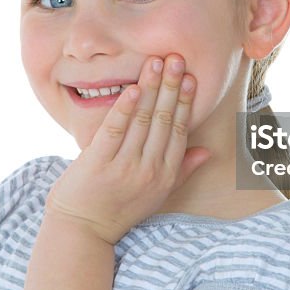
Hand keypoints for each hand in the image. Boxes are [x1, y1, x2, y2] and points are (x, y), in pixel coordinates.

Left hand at [44, 53, 210, 243]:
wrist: (82, 230)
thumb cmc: (119, 209)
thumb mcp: (156, 195)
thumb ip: (181, 170)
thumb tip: (207, 151)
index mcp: (164, 175)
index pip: (179, 130)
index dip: (186, 102)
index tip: (191, 78)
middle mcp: (148, 171)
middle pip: (164, 120)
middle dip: (172, 87)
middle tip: (177, 58)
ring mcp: (123, 167)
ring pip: (142, 119)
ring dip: (151, 88)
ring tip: (157, 63)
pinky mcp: (99, 163)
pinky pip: (115, 129)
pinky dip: (124, 107)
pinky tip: (133, 88)